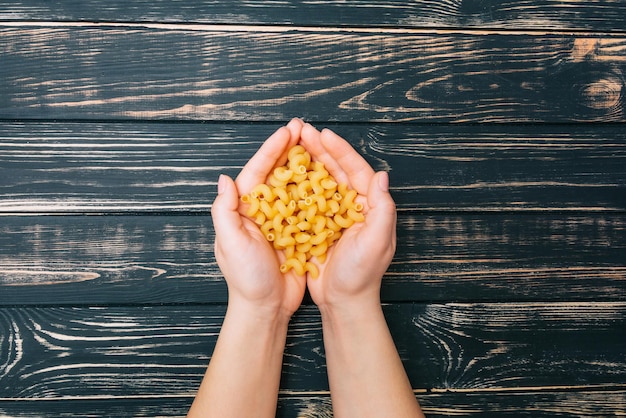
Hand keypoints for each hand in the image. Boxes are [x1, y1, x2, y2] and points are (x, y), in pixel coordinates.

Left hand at [211, 118, 306, 317]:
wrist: (266, 309)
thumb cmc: (245, 279)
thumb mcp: (230, 244)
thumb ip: (225, 212)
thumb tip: (224, 179)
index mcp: (243, 210)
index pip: (257, 172)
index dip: (272, 150)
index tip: (287, 132)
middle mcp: (261, 211)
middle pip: (277, 173)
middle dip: (289, 150)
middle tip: (305, 129)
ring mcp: (280, 221)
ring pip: (295, 186)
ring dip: (305, 165)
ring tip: (320, 146)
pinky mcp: (297, 233)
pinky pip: (308, 207)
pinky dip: (318, 191)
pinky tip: (330, 178)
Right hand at [299, 123, 396, 311]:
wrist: (343, 303)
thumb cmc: (362, 275)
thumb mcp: (376, 242)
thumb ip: (382, 209)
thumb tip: (381, 176)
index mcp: (368, 206)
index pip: (356, 170)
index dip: (340, 151)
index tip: (324, 134)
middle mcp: (352, 206)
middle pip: (336, 170)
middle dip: (320, 149)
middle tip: (302, 131)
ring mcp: (334, 215)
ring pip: (320, 181)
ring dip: (307, 162)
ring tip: (291, 144)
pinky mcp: (318, 226)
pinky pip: (306, 199)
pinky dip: (296, 185)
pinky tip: (283, 174)